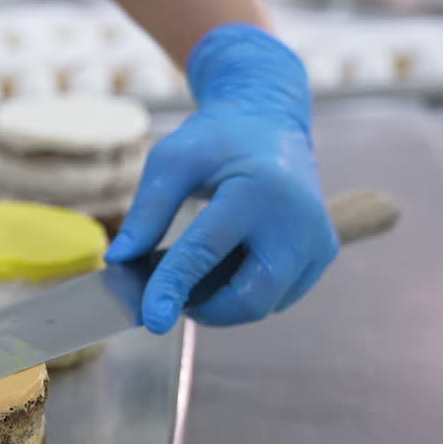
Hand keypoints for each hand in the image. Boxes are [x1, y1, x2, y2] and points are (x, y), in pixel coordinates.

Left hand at [106, 24, 338, 333]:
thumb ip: (146, 212)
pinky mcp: (322, 255)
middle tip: (170, 295)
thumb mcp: (171, 161)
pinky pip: (277, 296)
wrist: (270, 123)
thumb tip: (119, 260)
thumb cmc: (217, 141)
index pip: (206, 252)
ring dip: (221, 300)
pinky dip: (243, 291)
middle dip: (204, 309)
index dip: (173, 289)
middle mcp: (297, 221)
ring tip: (197, 265)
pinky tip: (226, 260)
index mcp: (256, 191)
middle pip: (250, 298)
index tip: (151, 320)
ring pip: (263, 304)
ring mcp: (317, 242)